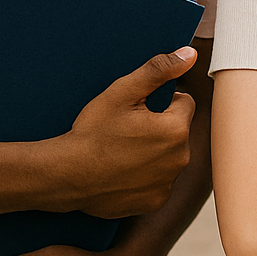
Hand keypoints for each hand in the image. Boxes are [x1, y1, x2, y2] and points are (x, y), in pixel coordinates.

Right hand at [60, 47, 196, 218]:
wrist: (65, 175)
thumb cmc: (93, 131)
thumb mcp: (122, 92)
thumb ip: (159, 70)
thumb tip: (190, 54)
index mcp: (176, 129)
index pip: (184, 103)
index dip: (162, 102)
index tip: (137, 110)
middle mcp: (180, 159)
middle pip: (178, 131)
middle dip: (160, 127)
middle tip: (127, 131)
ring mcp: (167, 183)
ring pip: (169, 157)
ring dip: (155, 152)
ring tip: (123, 151)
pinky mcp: (155, 201)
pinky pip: (158, 181)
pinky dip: (146, 177)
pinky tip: (123, 172)